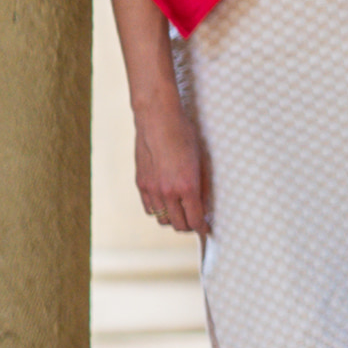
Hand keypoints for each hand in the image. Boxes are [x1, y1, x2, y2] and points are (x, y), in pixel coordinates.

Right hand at [135, 105, 212, 238]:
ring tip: (181, 212)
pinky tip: (166, 203)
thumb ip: (203, 186)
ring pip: (162, 220)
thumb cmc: (184, 135)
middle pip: (178, 225)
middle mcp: (168, 192)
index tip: (206, 228)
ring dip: (173, 219)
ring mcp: (152, 189)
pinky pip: (149, 209)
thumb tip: (204, 206)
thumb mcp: (202, 160)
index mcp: (187, 186)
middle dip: (189, 226)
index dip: (202, 228)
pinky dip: (158, 211)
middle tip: (196, 221)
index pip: (194, 220)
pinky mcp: (141, 184)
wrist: (158, 119)